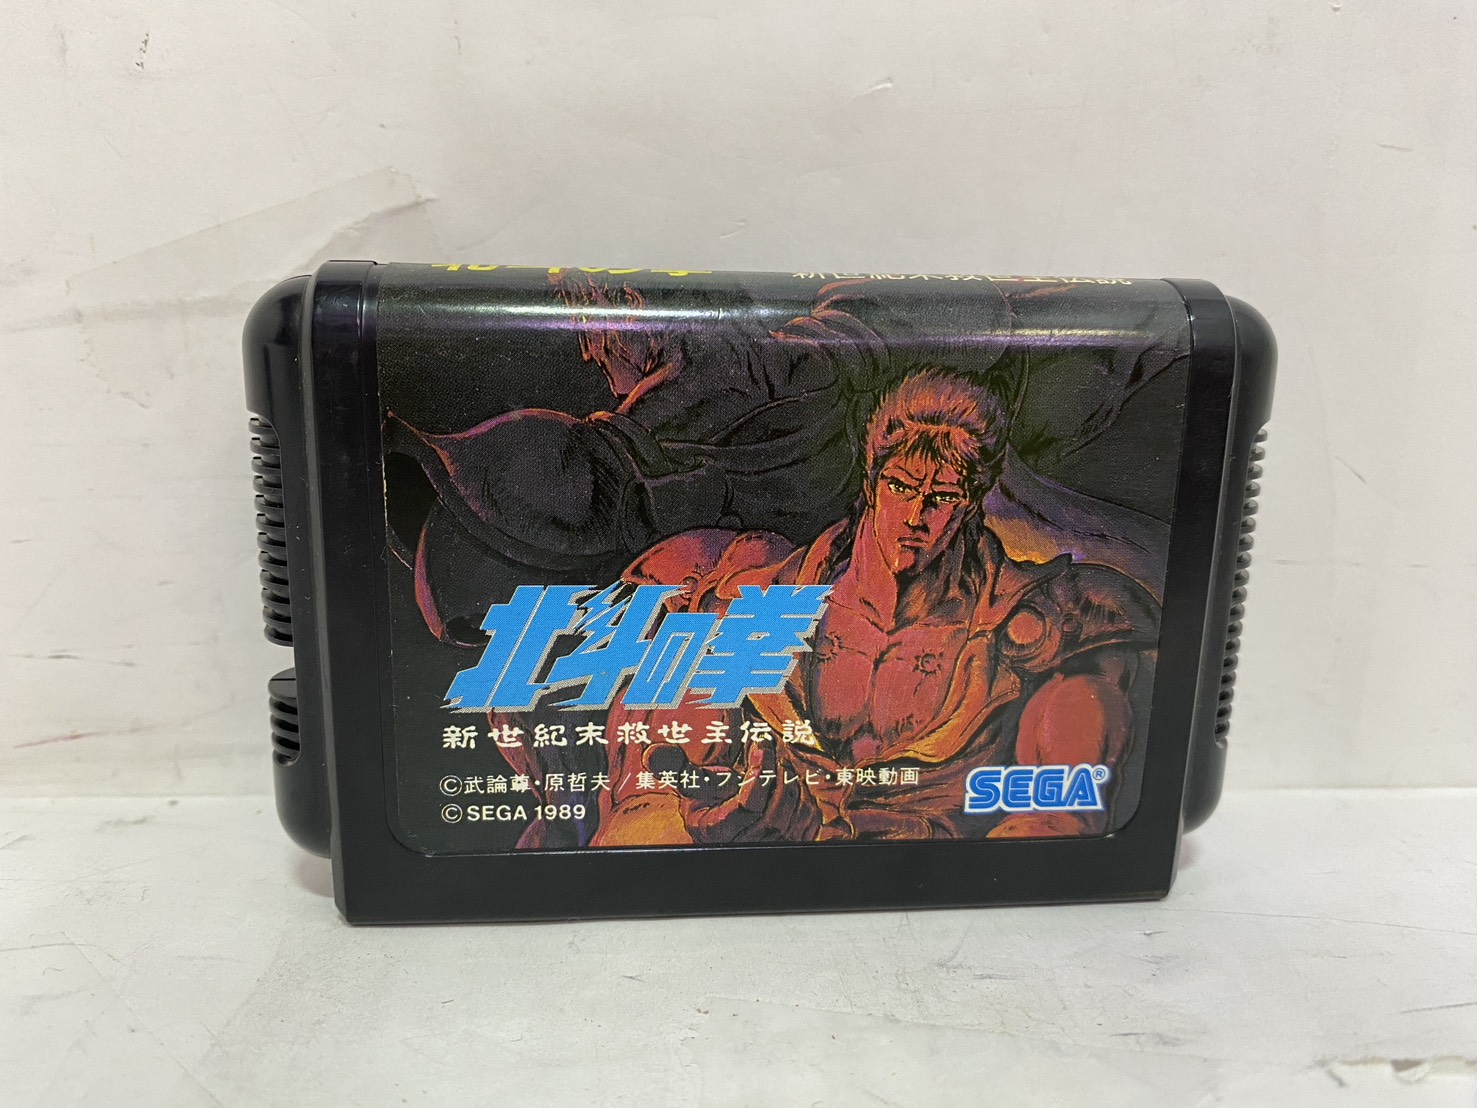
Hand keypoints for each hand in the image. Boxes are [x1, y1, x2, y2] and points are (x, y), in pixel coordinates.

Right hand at [683, 739, 823, 843]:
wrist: (725, 829)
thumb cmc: (707, 803)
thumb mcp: (690, 787)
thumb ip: (675, 768)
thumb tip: (652, 752)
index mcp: (719, 830)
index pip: (748, 805)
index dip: (759, 774)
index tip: (760, 745)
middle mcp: (749, 843)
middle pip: (775, 808)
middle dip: (776, 772)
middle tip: (768, 748)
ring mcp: (774, 845)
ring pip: (795, 810)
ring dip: (791, 778)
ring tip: (776, 762)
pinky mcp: (795, 840)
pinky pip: (809, 815)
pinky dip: (804, 792)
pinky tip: (788, 780)